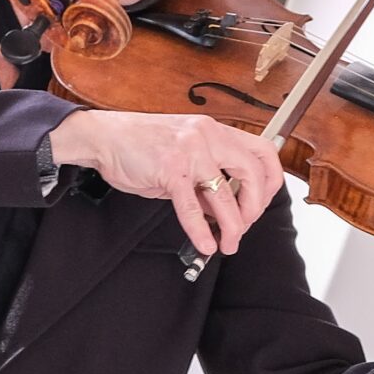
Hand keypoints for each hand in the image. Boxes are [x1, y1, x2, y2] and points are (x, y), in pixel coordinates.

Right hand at [49, 109, 284, 255]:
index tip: (260, 203)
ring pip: (225, 195)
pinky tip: (204, 243)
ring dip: (232, 226)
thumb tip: (222, 209)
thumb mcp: (182, 154)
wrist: (103, 137)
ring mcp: (189, 151)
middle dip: (255, 208)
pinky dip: (200, 231)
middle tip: (245, 226)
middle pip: (254, 173)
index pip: (263, 152)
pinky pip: (192, 207)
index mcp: (214, 130)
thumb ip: (206, 177)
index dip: (270, 182)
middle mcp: (207, 136)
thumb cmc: (139, 143)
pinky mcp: (170, 169)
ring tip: (228, 243)